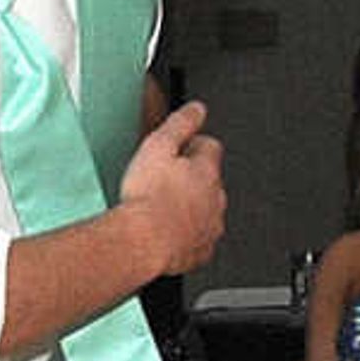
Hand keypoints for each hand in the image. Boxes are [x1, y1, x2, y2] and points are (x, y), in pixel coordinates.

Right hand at [122, 100, 229, 275]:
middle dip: (192, 177)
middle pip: (210, 180)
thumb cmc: (147, 199)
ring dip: (190, 206)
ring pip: (206, 209)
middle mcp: (216, 199)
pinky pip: (198, 237)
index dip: (193, 144)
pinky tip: (166, 230)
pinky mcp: (202, 251)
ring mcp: (211, 227)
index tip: (181, 147)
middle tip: (165, 180)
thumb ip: (180, 124)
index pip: (211, 146)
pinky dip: (186, 233)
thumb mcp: (158, 146)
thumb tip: (197, 109)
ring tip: (162, 206)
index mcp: (207, 170)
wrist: (143, 243)